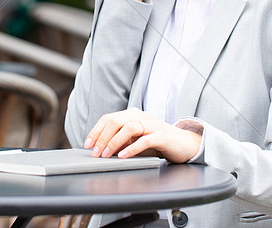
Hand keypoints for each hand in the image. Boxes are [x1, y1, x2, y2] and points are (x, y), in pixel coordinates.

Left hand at [83, 107, 201, 163]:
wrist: (183, 144)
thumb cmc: (156, 142)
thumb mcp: (135, 139)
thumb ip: (121, 140)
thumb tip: (100, 148)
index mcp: (132, 114)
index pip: (108, 118)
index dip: (96, 131)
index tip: (87, 144)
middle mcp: (141, 116)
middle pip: (116, 121)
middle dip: (102, 137)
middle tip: (95, 152)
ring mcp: (152, 124)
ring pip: (129, 128)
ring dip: (114, 142)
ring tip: (106, 155)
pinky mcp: (162, 135)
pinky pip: (144, 140)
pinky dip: (132, 148)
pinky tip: (123, 156)